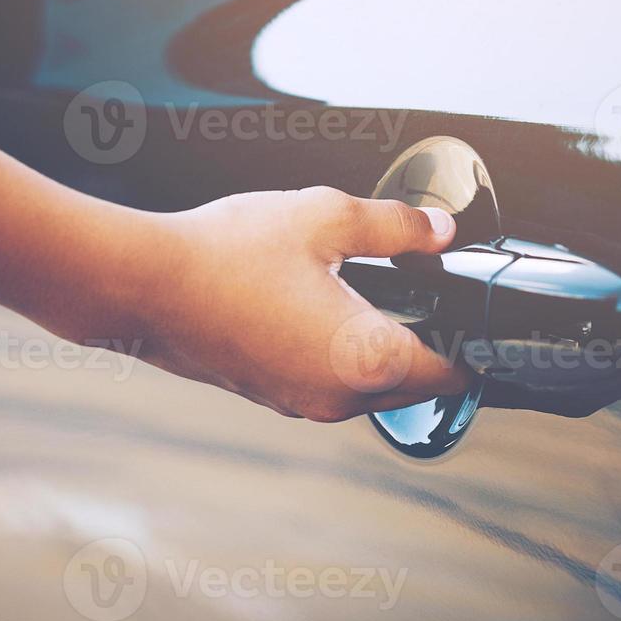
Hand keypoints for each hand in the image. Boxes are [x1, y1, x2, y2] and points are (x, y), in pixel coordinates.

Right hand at [111, 187, 472, 421]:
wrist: (143, 284)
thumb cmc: (229, 252)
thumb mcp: (325, 217)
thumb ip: (396, 226)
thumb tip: (441, 231)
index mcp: (367, 359)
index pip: (450, 375)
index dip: (472, 347)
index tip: (477, 319)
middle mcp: (339, 397)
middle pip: (412, 384)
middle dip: (427, 344)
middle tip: (427, 290)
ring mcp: (301, 403)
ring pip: (368, 387)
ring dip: (380, 350)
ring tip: (372, 292)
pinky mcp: (271, 396)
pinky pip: (328, 383)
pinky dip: (340, 355)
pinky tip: (322, 306)